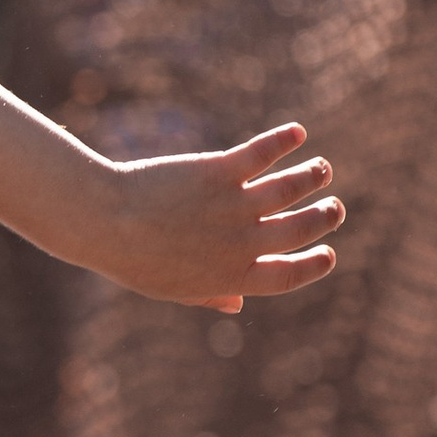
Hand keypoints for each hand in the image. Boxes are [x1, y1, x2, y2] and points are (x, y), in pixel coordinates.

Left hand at [97, 125, 342, 311]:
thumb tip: (235, 303)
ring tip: (322, 169)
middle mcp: (242, 243)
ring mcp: (235, 206)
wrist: (102, 221)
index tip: (328, 254)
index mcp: (233, 277)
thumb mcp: (171, 287)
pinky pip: (263, 152)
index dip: (315, 265)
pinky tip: (296, 133)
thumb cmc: (132, 258)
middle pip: (302, 230)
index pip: (289, 275)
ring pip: (293, 187)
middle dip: (325, 218)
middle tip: (334, 208)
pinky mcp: (221, 170)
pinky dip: (284, 140)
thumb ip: (209, 294)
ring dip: (314, 177)